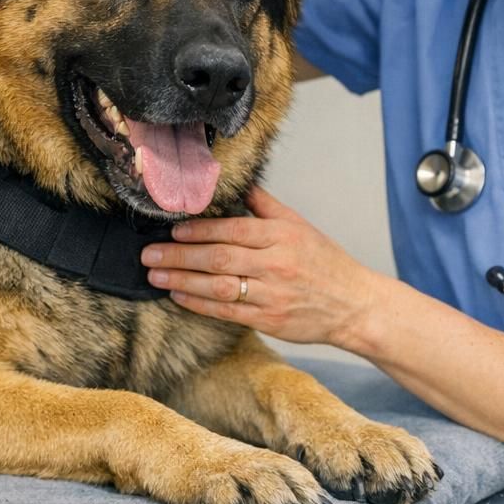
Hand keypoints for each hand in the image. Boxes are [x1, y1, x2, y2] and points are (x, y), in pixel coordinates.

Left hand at [141, 186, 374, 345]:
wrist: (354, 304)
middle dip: (180, 256)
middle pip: (219, 258)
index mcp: (281, 236)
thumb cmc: (325, 262)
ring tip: (155, 275)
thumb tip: (239, 182)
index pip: (233, 230)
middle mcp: (276, 264)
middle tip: (149, 254)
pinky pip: (228, 312)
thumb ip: (265, 206)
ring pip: (219, 287)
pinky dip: (200, 304)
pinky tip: (179, 296)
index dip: (200, 231)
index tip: (173, 231)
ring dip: (182, 280)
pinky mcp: (269, 320)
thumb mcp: (300, 226)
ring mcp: (272, 295)